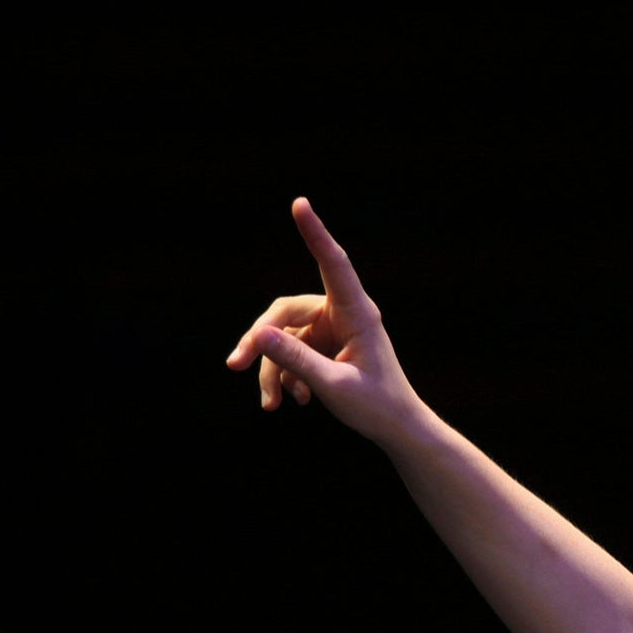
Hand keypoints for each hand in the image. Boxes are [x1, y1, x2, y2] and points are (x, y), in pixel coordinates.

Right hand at [224, 198, 422, 445]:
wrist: (397, 429)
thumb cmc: (377, 406)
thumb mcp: (333, 386)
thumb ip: (296, 360)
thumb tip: (258, 335)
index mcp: (358, 313)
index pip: (333, 264)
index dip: (315, 233)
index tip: (300, 204)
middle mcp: (343, 314)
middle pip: (285, 311)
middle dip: (260, 340)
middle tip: (235, 365)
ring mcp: (332, 329)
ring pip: (283, 337)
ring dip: (272, 370)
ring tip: (271, 405)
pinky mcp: (325, 346)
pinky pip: (291, 352)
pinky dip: (287, 377)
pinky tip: (296, 402)